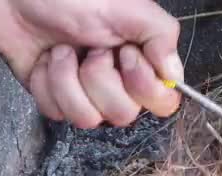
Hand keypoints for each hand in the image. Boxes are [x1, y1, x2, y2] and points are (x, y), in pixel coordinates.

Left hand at [0, 0, 182, 127]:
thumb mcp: (130, 8)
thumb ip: (162, 37)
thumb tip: (174, 75)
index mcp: (142, 63)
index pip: (164, 103)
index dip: (145, 87)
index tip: (127, 55)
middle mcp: (118, 83)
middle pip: (123, 115)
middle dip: (99, 80)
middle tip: (90, 50)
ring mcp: (86, 94)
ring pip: (89, 119)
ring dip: (69, 81)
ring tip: (63, 52)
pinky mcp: (55, 98)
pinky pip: (57, 113)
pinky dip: (47, 83)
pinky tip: (47, 60)